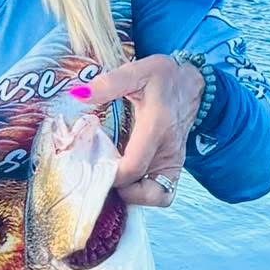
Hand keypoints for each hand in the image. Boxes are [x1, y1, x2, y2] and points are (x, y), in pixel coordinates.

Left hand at [88, 55, 201, 205]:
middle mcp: (168, 150)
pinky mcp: (173, 169)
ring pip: (156, 198)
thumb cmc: (162, 77)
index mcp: (156, 126)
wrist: (191, 85)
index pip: (133, 167)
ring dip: (133, 197)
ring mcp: (173, 163)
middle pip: (144, 191)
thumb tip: (78, 94)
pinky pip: (162, 194)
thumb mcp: (137, 72)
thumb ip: (109, 84)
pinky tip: (126, 182)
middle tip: (97, 177)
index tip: (91, 168)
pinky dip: (144, 195)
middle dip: (117, 190)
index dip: (110, 177)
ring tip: (112, 181)